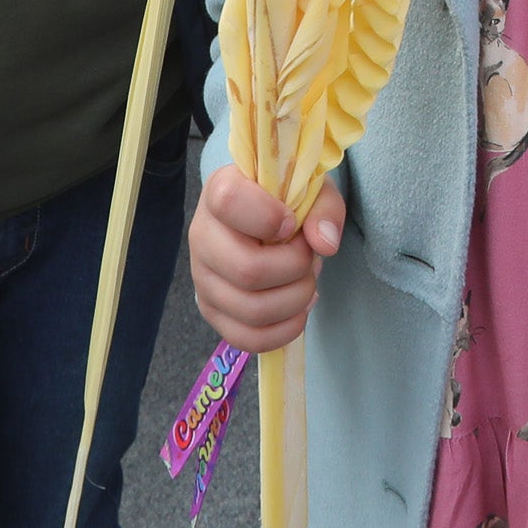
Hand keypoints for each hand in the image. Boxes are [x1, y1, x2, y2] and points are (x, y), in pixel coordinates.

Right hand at [189, 164, 339, 354]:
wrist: (265, 220)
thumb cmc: (286, 201)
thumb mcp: (311, 189)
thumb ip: (323, 207)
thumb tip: (325, 244)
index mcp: (220, 191)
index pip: (229, 202)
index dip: (269, 217)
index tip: (291, 222)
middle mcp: (201, 236)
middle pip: (248, 270)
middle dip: (297, 268)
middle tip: (309, 256)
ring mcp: (202, 278)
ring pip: (252, 309)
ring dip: (296, 299)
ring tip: (305, 280)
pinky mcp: (212, 311)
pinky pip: (247, 338)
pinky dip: (285, 330)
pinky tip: (298, 308)